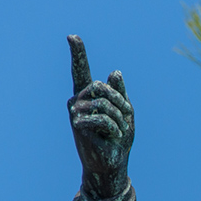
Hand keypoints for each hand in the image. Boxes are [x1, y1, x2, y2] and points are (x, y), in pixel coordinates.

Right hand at [67, 35, 133, 200]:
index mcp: (89, 96)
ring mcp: (76, 113)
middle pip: (100, 86)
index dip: (77, 54)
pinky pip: (102, 117)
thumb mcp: (125, 112)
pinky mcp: (78, 125)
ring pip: (102, 102)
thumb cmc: (118, 138)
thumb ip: (120, 93)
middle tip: (127, 117)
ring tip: (120, 130)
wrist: (113, 163)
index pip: (81, 71)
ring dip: (118, 117)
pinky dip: (114, 127)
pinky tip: (114, 137)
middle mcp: (78, 101)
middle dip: (119, 100)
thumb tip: (114, 72)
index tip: (72, 37)